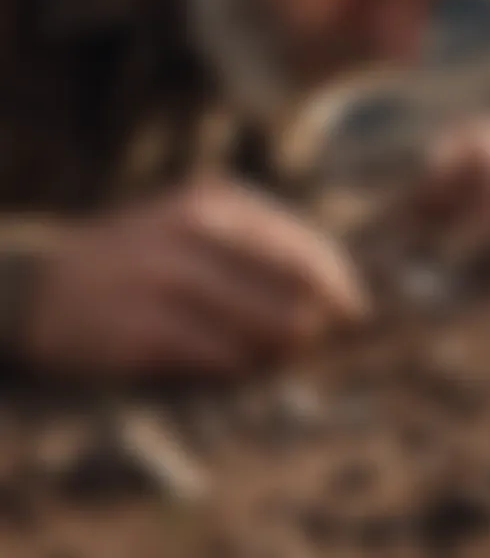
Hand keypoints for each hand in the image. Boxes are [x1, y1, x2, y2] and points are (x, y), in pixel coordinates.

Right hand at [21, 179, 367, 377]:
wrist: (51, 282)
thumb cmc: (151, 259)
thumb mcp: (201, 231)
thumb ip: (260, 254)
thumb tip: (331, 299)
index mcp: (214, 202)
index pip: (296, 243)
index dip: (336, 280)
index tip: (357, 311)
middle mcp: (187, 230)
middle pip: (281, 278)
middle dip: (318, 314)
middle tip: (336, 339)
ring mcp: (156, 274)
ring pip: (246, 315)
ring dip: (282, 342)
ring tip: (300, 355)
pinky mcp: (130, 325)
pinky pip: (200, 348)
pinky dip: (231, 361)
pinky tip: (245, 368)